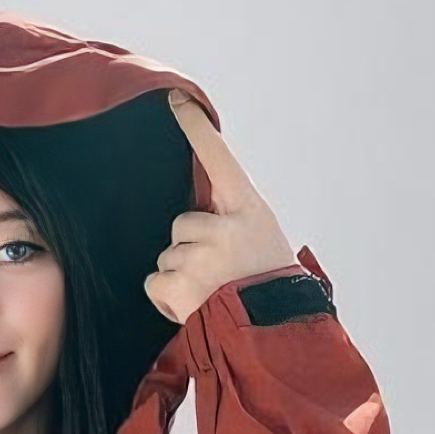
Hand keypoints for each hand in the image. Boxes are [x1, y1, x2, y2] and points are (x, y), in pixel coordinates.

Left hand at [144, 91, 297, 323]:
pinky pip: (156, 283)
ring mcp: (201, 255)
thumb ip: (231, 223)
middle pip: (180, 225)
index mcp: (247, 209)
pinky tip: (195, 308)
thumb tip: (197, 220)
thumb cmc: (269, 287)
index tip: (176, 98)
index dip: (195, 127)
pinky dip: (168, 299)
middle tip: (219, 276)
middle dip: (190, 250)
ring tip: (213, 295)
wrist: (278, 335)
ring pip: (167, 257)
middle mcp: (224, 226)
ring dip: (182, 278)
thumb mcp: (262, 242)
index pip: (218, 157)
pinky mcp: (180, 284)